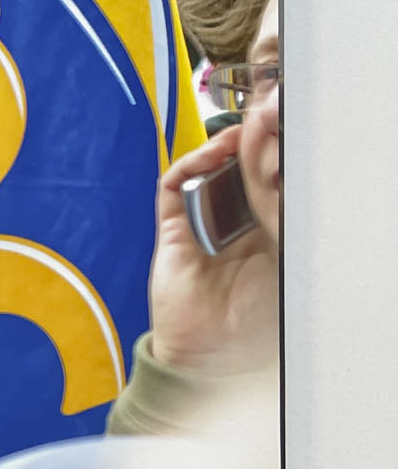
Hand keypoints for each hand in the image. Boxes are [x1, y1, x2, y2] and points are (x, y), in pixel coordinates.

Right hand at [146, 125, 279, 374]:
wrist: (217, 355)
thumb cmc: (260, 318)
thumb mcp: (287, 253)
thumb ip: (280, 206)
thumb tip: (282, 158)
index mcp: (275, 227)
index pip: (278, 174)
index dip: (282, 146)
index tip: (293, 119)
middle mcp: (241, 220)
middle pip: (247, 163)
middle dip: (260, 137)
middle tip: (272, 113)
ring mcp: (206, 222)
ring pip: (214, 168)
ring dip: (230, 146)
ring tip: (249, 131)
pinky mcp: (174, 228)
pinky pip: (176, 187)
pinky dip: (190, 166)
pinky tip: (211, 155)